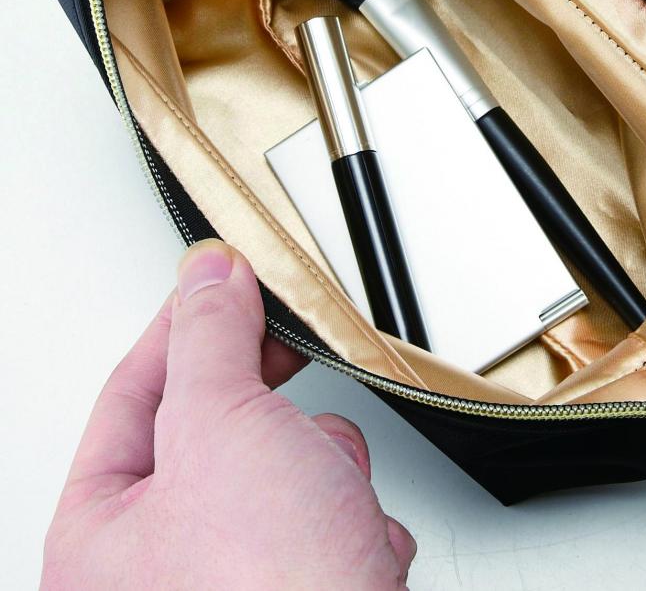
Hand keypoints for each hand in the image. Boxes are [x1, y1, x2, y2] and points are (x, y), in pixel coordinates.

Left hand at [42, 240, 415, 589]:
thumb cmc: (271, 590)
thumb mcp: (220, 427)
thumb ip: (208, 338)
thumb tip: (206, 276)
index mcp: (102, 536)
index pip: (133, 394)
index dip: (180, 326)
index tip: (216, 281)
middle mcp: (160, 564)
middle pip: (215, 425)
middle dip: (267, 406)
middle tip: (283, 352)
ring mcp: (236, 573)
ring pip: (282, 459)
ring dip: (321, 462)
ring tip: (329, 493)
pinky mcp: (303, 577)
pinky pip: (324, 500)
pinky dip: (350, 504)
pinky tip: (354, 536)